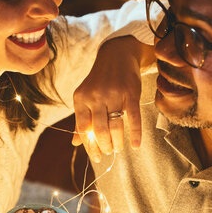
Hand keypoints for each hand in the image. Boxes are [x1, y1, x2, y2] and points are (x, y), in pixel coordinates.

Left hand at [72, 36, 151, 161]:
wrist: (116, 56)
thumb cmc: (99, 81)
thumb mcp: (85, 97)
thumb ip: (81, 119)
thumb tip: (75, 143)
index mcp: (81, 98)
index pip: (83, 129)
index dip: (90, 146)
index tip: (97, 156)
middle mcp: (95, 96)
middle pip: (100, 130)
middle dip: (105, 146)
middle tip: (109, 151)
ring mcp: (113, 94)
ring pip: (115, 126)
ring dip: (117, 142)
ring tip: (118, 148)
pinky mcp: (130, 93)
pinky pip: (133, 118)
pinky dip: (135, 134)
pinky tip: (135, 145)